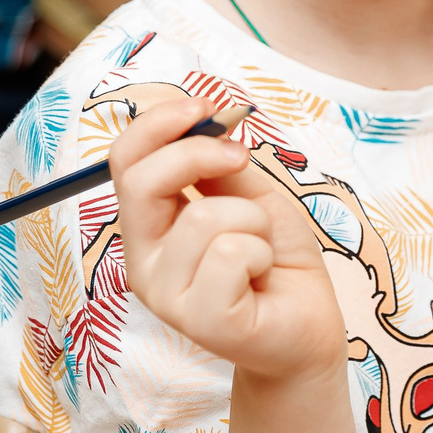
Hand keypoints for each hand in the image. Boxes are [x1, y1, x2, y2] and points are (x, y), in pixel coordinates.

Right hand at [109, 97, 342, 379]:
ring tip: (260, 249)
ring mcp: (167, 295)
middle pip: (142, 181)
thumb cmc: (275, 260)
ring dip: (253, 220)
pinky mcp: (200, 321)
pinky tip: (261, 278)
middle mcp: (143, 261)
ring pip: (205, 216)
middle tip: (241, 160)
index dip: (159, 124)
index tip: (205, 107)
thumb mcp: (249, 195)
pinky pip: (231, 253)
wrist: (308, 325)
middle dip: (198, 154)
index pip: (124, 162)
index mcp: (148, 227)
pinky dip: (261, 253)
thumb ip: (218, 162)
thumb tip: (204, 117)